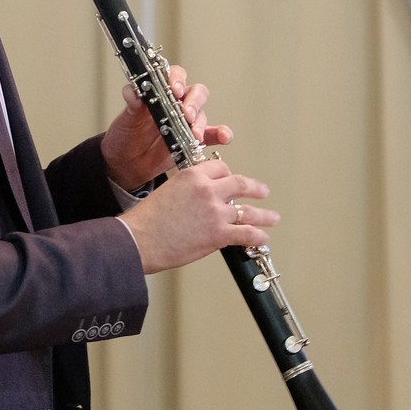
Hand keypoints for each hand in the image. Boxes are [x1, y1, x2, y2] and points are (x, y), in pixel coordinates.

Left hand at [100, 64, 231, 190]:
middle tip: (186, 115)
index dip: (177, 80)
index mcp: (162, 92)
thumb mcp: (126, 118)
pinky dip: (221, 134)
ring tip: (194, 135)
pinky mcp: (193, 140)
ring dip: (201, 123)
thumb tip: (132, 90)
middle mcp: (177, 104)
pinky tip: (224, 137)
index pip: (175, 76)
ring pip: (203, 115)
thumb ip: (132, 103)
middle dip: (194, 103)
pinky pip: (213, 135)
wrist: (126, 162)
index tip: (175, 90)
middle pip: (196, 93)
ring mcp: (187, 122)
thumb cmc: (126, 134)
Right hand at [120, 159, 278, 273]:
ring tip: (272, 217)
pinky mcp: (218, 234)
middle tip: (263, 191)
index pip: (220, 168)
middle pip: (240, 184)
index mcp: (192, 175)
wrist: (138, 240)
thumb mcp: (167, 192)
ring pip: (248, 211)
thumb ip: (188, 193)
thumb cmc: (146, 221)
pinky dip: (258, 236)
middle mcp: (207, 190)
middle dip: (255, 188)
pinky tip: (263, 238)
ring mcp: (215, 212)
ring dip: (264, 215)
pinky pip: (246, 233)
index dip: (228, 176)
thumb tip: (201, 204)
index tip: (233, 181)